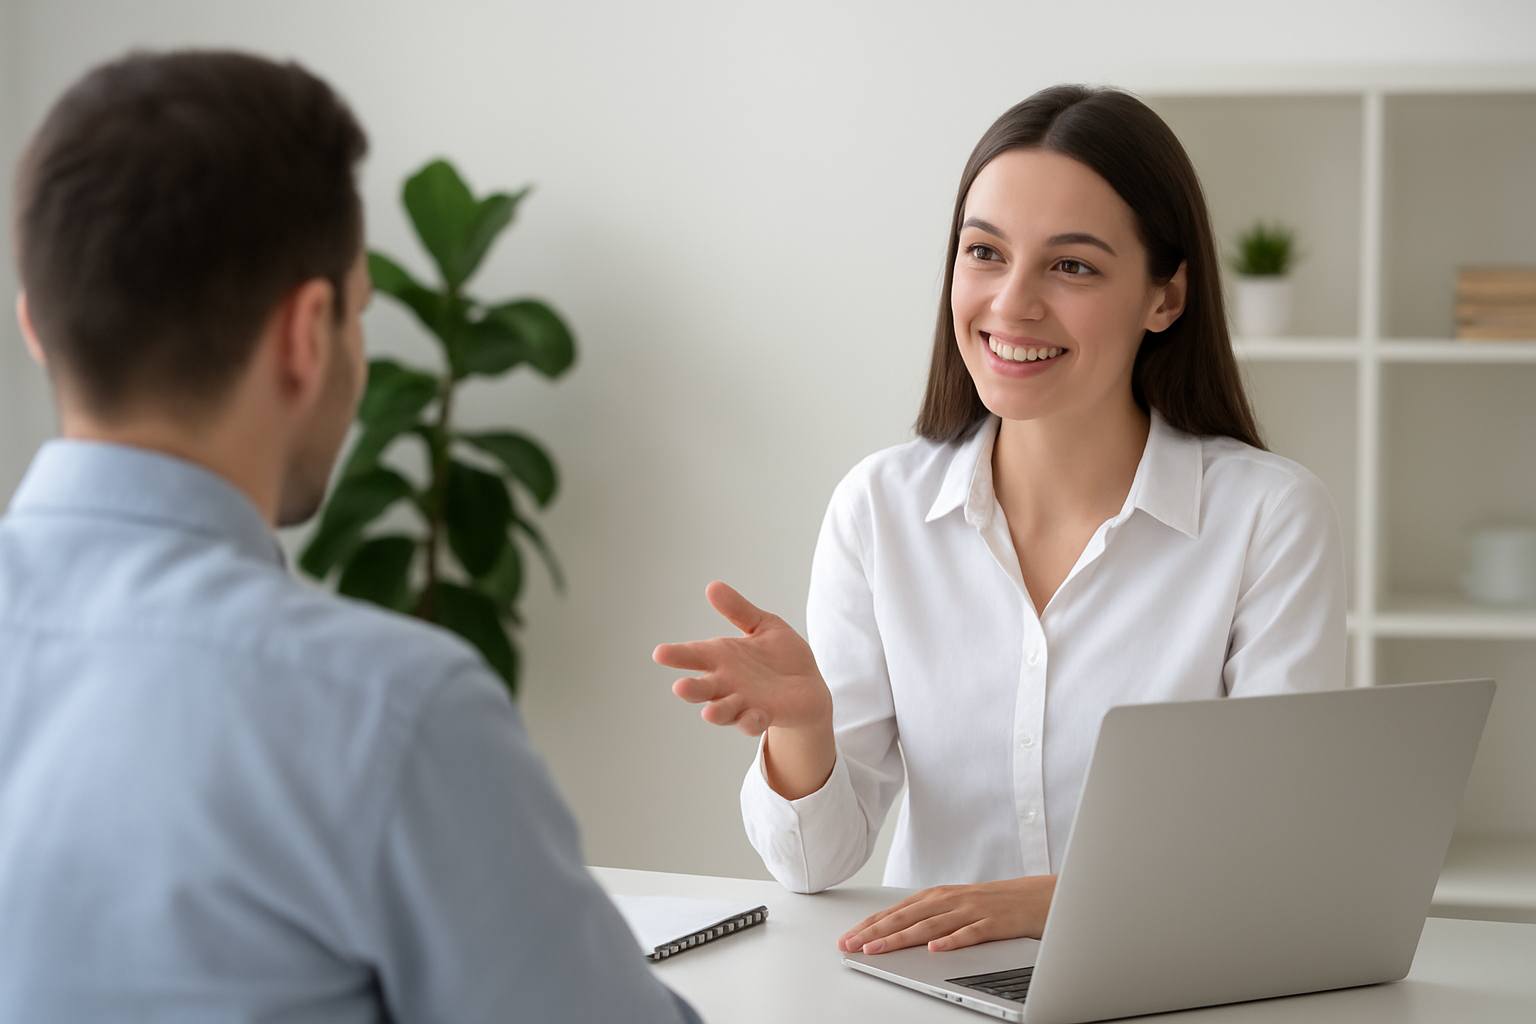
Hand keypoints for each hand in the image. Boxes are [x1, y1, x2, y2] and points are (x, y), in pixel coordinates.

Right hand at [653, 581, 832, 737]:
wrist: (808, 685)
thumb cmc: (781, 655)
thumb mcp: (763, 626)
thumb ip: (738, 610)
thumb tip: (713, 586)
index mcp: (722, 657)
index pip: (694, 655)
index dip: (677, 655)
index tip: (659, 653)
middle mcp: (727, 683)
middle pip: (703, 688)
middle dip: (691, 689)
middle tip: (679, 687)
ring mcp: (744, 702)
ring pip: (723, 710)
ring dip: (716, 712)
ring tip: (708, 712)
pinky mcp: (766, 716)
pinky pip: (753, 722)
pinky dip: (750, 722)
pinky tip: (752, 717)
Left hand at [837, 876, 1056, 954]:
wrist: (1040, 897)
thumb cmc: (996, 903)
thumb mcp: (958, 906)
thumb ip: (930, 917)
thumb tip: (897, 932)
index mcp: (939, 896)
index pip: (897, 910)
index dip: (871, 924)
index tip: (848, 937)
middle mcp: (951, 900)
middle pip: (907, 917)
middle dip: (876, 932)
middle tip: (852, 945)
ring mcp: (972, 910)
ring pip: (931, 925)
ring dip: (902, 938)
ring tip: (879, 950)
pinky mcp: (995, 923)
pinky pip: (971, 933)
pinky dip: (953, 941)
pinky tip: (937, 950)